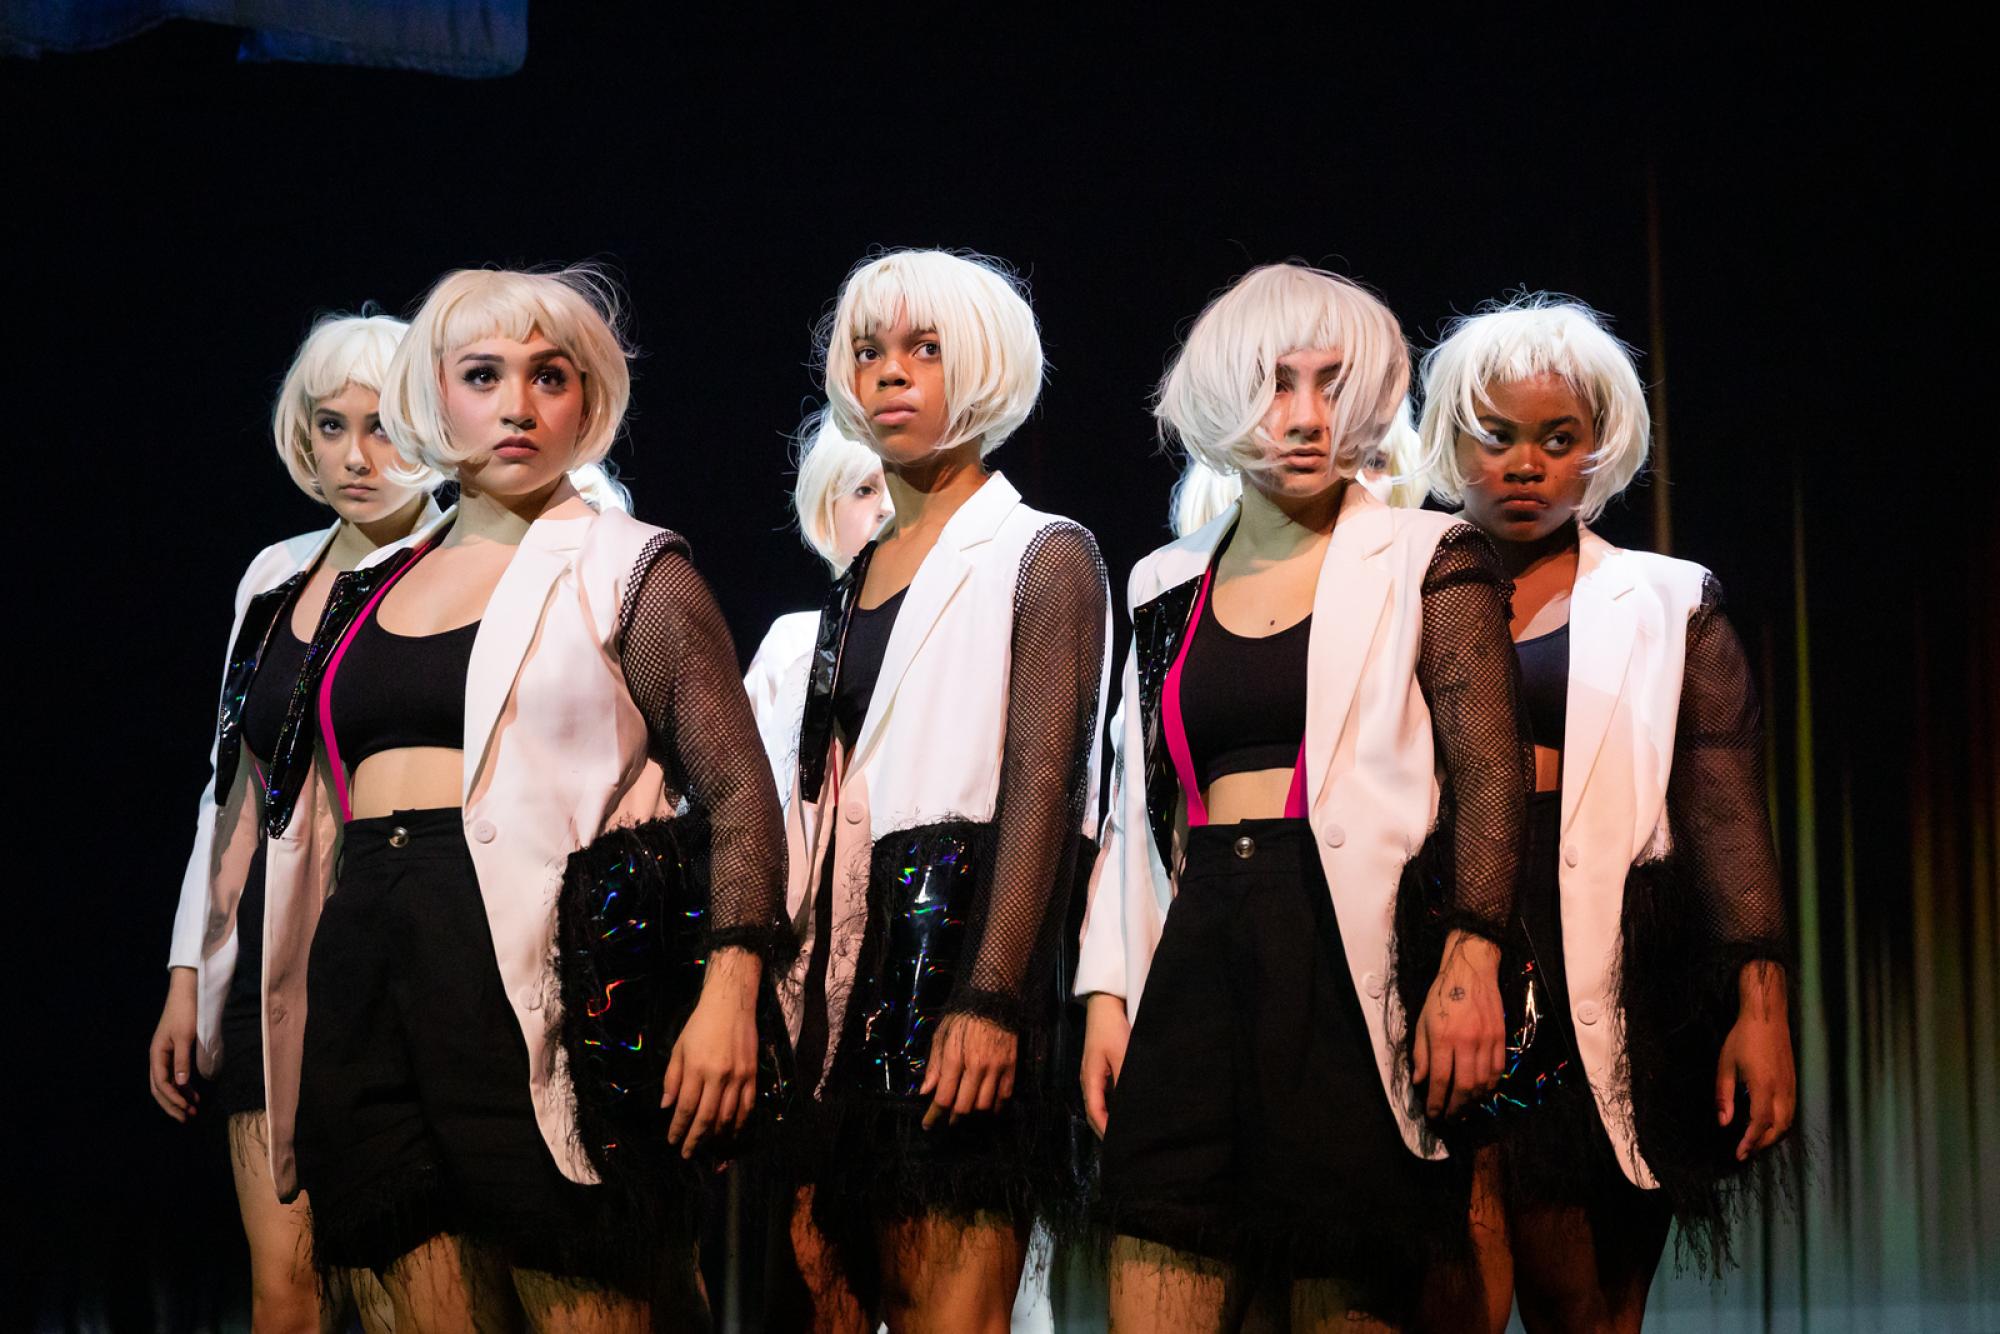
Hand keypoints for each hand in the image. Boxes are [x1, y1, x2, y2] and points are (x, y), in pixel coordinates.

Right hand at [148, 967, 199, 1121]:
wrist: (186, 993)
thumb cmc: (185, 1012)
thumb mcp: (185, 1036)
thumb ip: (182, 1060)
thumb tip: (180, 1083)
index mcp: (157, 1055)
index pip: (161, 1084)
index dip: (173, 1098)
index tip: (186, 1108)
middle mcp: (157, 1058)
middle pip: (160, 1089)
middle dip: (173, 1105)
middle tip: (187, 1119)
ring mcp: (164, 1057)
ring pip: (167, 1085)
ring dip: (178, 1098)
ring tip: (192, 1111)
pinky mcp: (174, 1054)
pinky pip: (175, 1076)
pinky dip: (183, 1088)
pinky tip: (194, 1095)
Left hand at [663, 947, 760, 1158]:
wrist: (731, 1004)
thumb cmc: (700, 1024)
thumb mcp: (679, 1048)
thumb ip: (672, 1078)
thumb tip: (666, 1106)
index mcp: (697, 1069)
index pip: (686, 1108)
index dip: (678, 1128)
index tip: (672, 1141)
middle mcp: (718, 1076)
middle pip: (706, 1117)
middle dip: (696, 1139)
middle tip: (688, 1154)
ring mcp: (738, 1077)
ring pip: (728, 1116)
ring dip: (717, 1136)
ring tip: (709, 1148)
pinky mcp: (752, 1075)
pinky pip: (748, 1106)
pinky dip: (740, 1123)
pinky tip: (732, 1133)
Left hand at [920, 1013, 1018, 1128]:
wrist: (994, 1000)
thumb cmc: (963, 1017)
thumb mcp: (941, 1035)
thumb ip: (934, 1065)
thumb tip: (925, 1091)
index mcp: (955, 1058)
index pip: (944, 1097)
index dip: (934, 1115)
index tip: (928, 1124)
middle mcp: (976, 1067)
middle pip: (964, 1107)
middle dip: (953, 1117)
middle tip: (948, 1119)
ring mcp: (996, 1068)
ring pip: (984, 1105)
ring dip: (973, 1112)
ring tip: (966, 1111)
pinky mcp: (1011, 1067)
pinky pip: (1004, 1096)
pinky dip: (995, 1106)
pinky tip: (988, 1108)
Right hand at [1081, 993, 1129, 1138]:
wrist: (1105, 1005)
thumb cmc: (1111, 1028)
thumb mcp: (1122, 1055)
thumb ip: (1125, 1081)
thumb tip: (1131, 1105)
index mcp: (1090, 1079)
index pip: (1095, 1112)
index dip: (1105, 1130)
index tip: (1117, 1144)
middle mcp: (1088, 1079)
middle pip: (1094, 1111)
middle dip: (1105, 1128)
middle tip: (1121, 1143)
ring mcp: (1093, 1073)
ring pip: (1098, 1102)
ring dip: (1108, 1117)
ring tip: (1123, 1130)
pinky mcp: (1100, 1066)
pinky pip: (1103, 1093)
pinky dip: (1112, 1105)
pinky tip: (1124, 1107)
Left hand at [1411, 931, 1505, 1119]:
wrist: (1470, 971)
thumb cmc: (1441, 995)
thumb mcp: (1422, 1021)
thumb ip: (1421, 1053)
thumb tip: (1419, 1081)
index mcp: (1443, 1038)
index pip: (1439, 1079)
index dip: (1436, 1101)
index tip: (1432, 1114)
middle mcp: (1466, 1042)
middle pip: (1464, 1086)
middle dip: (1455, 1107)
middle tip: (1449, 1117)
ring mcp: (1486, 1041)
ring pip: (1483, 1082)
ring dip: (1473, 1101)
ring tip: (1463, 1109)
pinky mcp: (1500, 1038)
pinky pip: (1497, 1070)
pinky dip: (1490, 1086)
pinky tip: (1481, 1093)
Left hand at [1716, 961, 1795, 1160]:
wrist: (1767, 1017)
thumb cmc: (1743, 1038)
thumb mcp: (1725, 1065)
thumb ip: (1725, 1095)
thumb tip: (1724, 1123)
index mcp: (1764, 1085)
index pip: (1760, 1123)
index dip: (1750, 1141)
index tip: (1739, 1154)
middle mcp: (1782, 1089)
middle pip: (1778, 1128)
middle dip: (1761, 1143)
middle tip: (1744, 1151)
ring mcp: (1791, 1086)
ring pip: (1788, 1122)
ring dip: (1773, 1136)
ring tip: (1754, 1142)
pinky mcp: (1794, 1082)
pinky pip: (1791, 1111)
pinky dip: (1781, 1124)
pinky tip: (1767, 1125)